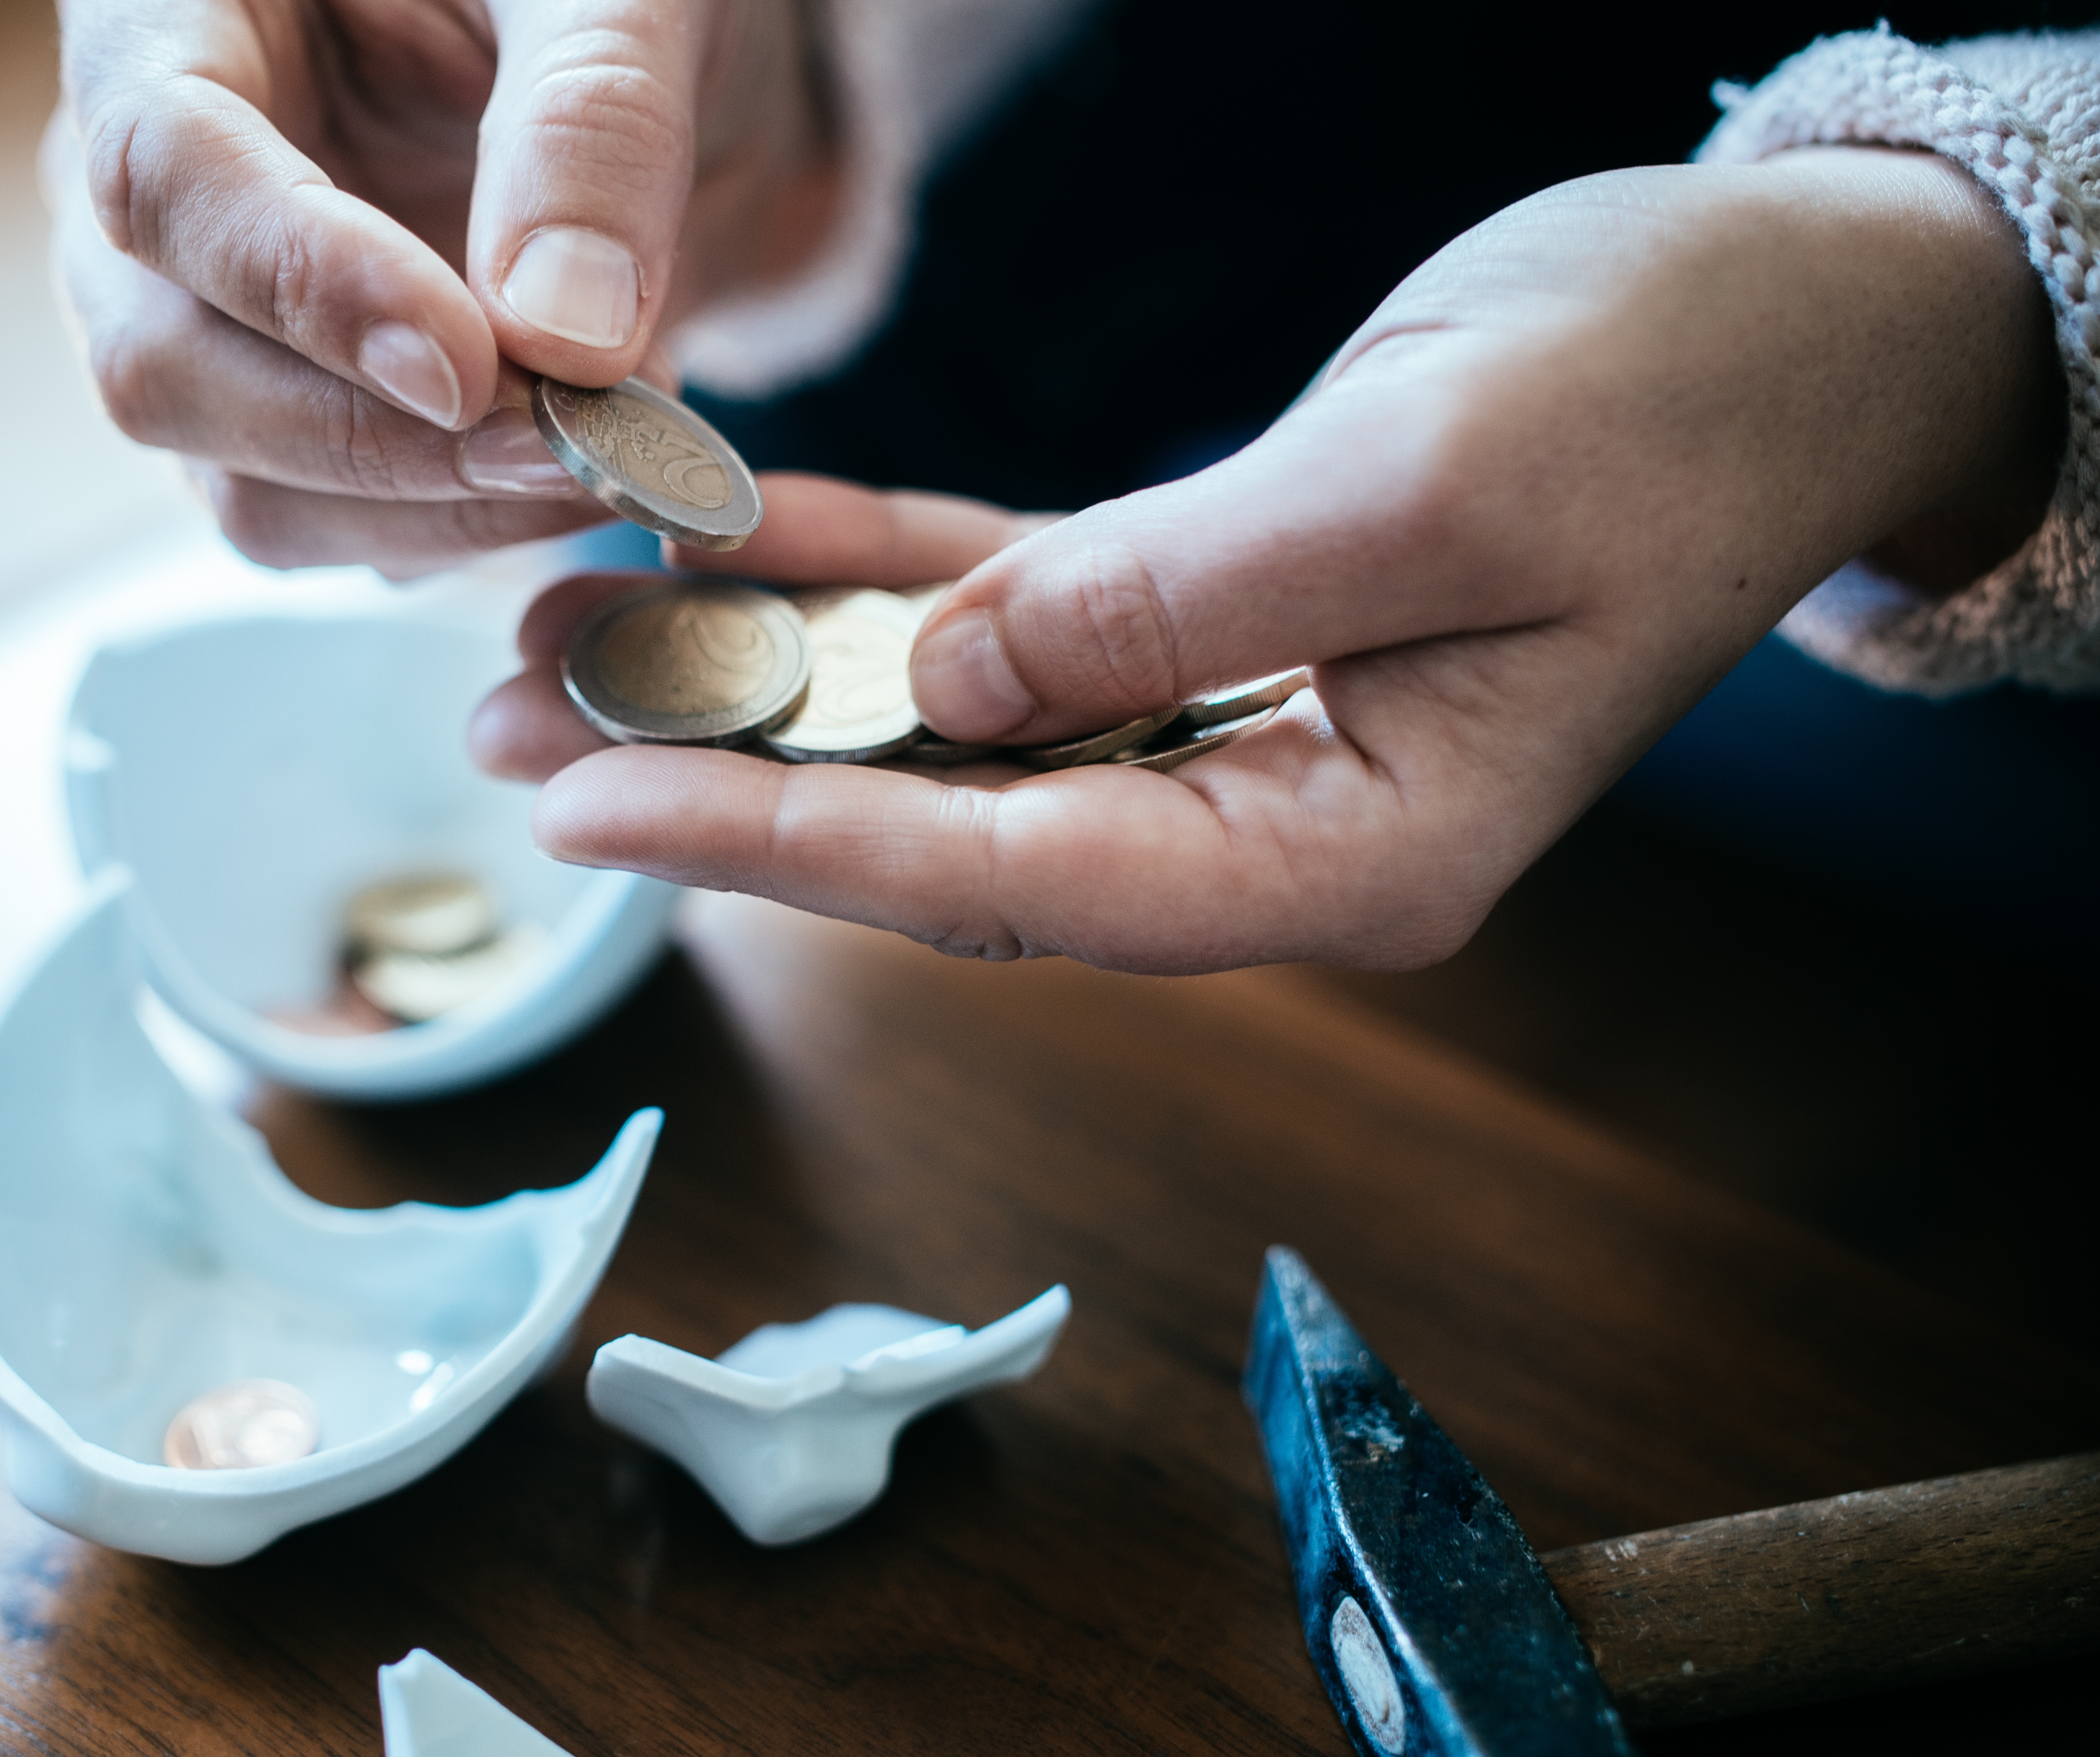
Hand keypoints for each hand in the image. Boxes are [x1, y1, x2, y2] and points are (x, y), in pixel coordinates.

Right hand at [52, 0, 836, 574]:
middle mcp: (156, 189)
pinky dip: (481, 529)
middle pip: (169, 369)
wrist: (653, 55)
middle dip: (378, 441)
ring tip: (624, 438)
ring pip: (252, 491)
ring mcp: (211, 324)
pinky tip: (596, 459)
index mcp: (172, 14)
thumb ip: (590, 120)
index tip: (467, 365)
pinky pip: (349, 531)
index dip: (305, 285)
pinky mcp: (297, 427)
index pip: (161, 173)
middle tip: (581, 440)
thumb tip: (563, 336)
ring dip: (446, 509)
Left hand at [472, 149, 2062, 969]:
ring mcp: (1231, 729)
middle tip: (508, 724)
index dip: (788, 846)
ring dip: (761, 677)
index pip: (1014, 881)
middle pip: (946, 830)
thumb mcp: (1434, 480)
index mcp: (1355, 852)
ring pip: (947, 729)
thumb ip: (1181, 597)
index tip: (595, 807)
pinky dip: (866, 574)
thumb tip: (949, 677)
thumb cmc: (1677, 393)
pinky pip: (999, 613)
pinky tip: (723, 545)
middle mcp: (1269, 822)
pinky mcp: (1204, 617)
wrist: (1803, 319)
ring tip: (560, 639)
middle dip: (725, 777)